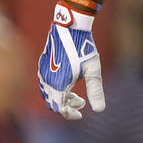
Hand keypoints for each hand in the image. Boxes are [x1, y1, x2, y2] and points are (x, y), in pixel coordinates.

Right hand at [37, 3, 104, 119]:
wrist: (70, 27)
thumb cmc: (84, 47)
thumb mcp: (93, 70)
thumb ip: (95, 90)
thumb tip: (100, 110)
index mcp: (59, 83)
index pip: (60, 108)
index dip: (70, 114)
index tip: (81, 114)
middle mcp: (47, 80)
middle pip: (53, 103)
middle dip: (67, 106)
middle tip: (82, 103)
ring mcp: (43, 73)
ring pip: (48, 94)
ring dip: (62, 99)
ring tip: (78, 96)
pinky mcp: (42, 66)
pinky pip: (45, 85)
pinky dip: (56, 90)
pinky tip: (69, 86)